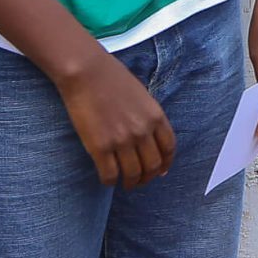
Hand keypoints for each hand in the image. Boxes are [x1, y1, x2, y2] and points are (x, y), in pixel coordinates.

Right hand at [56, 50, 176, 188]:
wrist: (87, 73)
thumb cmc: (113, 80)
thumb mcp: (142, 96)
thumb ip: (149, 117)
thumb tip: (150, 138)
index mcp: (156, 116)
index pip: (169, 148)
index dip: (166, 163)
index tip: (161, 171)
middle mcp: (142, 131)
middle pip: (153, 165)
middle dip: (148, 177)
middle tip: (140, 181)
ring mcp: (121, 140)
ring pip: (132, 174)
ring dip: (130, 183)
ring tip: (125, 183)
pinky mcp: (100, 147)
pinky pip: (109, 175)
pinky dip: (110, 182)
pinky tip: (107, 180)